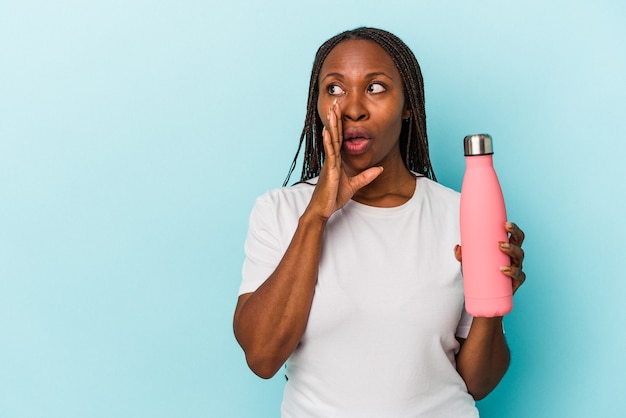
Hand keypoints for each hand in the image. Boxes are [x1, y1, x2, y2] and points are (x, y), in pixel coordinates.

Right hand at [305, 100, 382, 220]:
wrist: (321, 210)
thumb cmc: (332, 198)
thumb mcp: (353, 186)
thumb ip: (366, 177)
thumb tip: (379, 169)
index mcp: (336, 161)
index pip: (339, 139)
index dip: (340, 125)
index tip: (340, 112)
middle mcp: (331, 159)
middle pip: (334, 135)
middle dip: (335, 119)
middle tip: (335, 102)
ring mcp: (329, 163)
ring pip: (331, 140)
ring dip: (332, 125)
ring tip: (332, 110)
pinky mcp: (329, 170)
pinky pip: (330, 153)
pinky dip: (329, 141)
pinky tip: (328, 131)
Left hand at [454, 222, 525, 294]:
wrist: (484, 297)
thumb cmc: (480, 275)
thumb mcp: (469, 264)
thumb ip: (462, 256)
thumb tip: (458, 247)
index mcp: (506, 249)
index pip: (514, 235)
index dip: (513, 228)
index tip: (506, 223)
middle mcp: (513, 257)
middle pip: (519, 243)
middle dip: (514, 235)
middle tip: (502, 234)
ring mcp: (516, 269)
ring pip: (520, 257)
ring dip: (512, 251)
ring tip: (501, 248)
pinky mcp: (515, 282)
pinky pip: (519, 276)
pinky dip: (512, 272)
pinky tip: (503, 270)